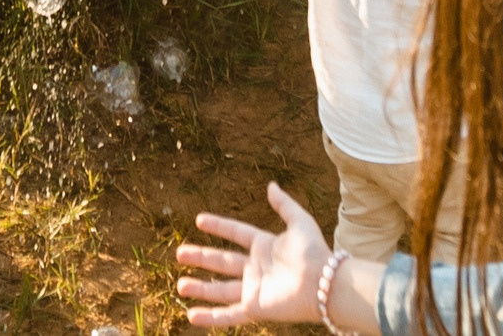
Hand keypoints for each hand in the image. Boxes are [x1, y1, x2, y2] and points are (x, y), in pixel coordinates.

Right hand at [176, 183, 331, 327]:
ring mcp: (254, 289)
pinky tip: (191, 315)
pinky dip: (210, 317)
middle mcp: (256, 268)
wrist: (323, 283)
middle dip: (201, 257)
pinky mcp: (255, 307)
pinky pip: (228, 314)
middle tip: (179, 253)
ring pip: (220, 289)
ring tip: (180, 285)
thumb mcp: (300, 222)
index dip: (218, 226)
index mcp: (265, 246)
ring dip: (200, 288)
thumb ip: (284, 204)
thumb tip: (271, 185)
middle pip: (222, 262)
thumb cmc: (314, 252)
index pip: (236, 233)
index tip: (199, 220)